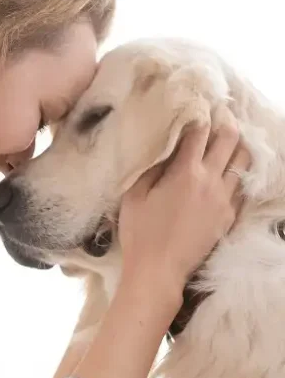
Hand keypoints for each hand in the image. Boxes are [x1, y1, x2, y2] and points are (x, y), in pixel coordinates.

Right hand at [118, 122, 250, 295]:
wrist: (159, 272)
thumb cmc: (140, 233)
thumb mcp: (134, 195)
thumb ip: (151, 167)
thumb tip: (163, 147)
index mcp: (185, 172)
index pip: (200, 131)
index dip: (199, 114)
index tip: (196, 104)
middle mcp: (211, 182)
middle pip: (230, 139)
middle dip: (226, 121)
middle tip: (219, 114)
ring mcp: (224, 200)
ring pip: (243, 161)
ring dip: (237, 145)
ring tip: (228, 139)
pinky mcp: (230, 218)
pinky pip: (243, 187)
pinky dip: (239, 172)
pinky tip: (231, 170)